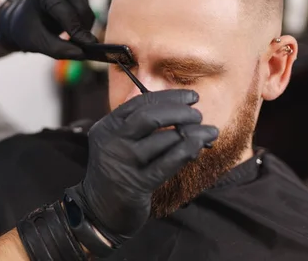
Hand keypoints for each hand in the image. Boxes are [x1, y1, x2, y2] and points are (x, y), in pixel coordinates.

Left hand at [0, 0, 97, 59]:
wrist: (22, 19)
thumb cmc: (27, 30)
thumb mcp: (38, 42)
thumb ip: (58, 49)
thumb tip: (82, 54)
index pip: (66, 11)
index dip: (77, 29)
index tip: (89, 45)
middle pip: (80, 8)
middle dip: (83, 29)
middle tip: (81, 48)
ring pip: (86, 10)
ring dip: (83, 28)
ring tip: (70, 40)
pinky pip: (87, 10)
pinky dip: (83, 23)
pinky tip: (71, 30)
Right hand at [66, 90, 218, 246]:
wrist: (99, 209)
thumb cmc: (118, 171)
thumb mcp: (118, 142)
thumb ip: (140, 125)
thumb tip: (181, 108)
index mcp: (108, 126)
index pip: (140, 102)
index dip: (170, 97)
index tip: (192, 97)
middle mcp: (112, 140)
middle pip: (150, 116)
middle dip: (180, 112)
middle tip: (198, 115)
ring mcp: (124, 162)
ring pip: (163, 139)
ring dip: (192, 133)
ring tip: (208, 132)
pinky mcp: (137, 183)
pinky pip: (168, 163)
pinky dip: (187, 151)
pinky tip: (199, 146)